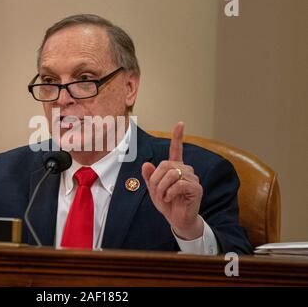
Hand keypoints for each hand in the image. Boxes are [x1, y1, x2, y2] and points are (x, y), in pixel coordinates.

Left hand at [142, 122, 203, 239]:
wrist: (177, 220)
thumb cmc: (167, 204)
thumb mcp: (154, 190)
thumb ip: (150, 177)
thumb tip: (146, 164)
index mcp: (176, 168)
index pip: (177, 150)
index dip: (178, 137)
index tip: (180, 123)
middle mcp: (186, 170)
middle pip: (166, 165)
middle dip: (156, 180)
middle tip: (158, 193)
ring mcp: (193, 178)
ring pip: (171, 174)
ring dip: (162, 187)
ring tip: (165, 197)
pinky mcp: (196, 188)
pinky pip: (179, 183)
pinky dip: (170, 192)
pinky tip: (170, 198)